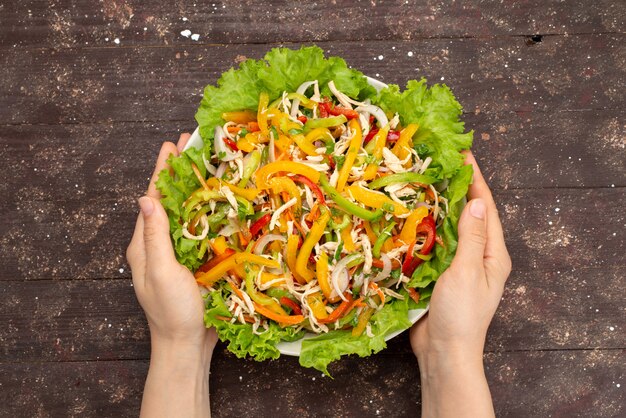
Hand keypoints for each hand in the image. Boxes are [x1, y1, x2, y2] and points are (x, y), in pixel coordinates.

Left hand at [126, 134, 215, 417]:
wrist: (186, 345)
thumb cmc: (172, 311)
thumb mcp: (160, 271)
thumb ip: (155, 236)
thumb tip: (146, 199)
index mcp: (145, 245)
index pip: (153, 198)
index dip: (163, 171)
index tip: (172, 145)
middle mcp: (159, 245)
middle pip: (170, 201)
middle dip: (181, 173)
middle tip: (194, 145)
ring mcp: (178, 254)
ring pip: (187, 213)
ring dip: (196, 188)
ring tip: (209, 165)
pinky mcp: (196, 263)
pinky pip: (201, 231)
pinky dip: (209, 212)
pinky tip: (221, 202)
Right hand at [410, 151, 511, 416]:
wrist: (444, 353)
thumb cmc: (460, 316)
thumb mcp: (466, 272)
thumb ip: (470, 237)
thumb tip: (477, 201)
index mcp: (493, 255)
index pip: (486, 209)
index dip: (475, 179)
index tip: (463, 153)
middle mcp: (478, 257)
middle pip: (469, 215)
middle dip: (457, 188)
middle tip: (440, 161)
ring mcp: (459, 266)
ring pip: (450, 228)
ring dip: (440, 206)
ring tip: (425, 181)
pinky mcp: (440, 275)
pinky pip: (434, 244)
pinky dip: (425, 228)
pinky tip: (412, 216)